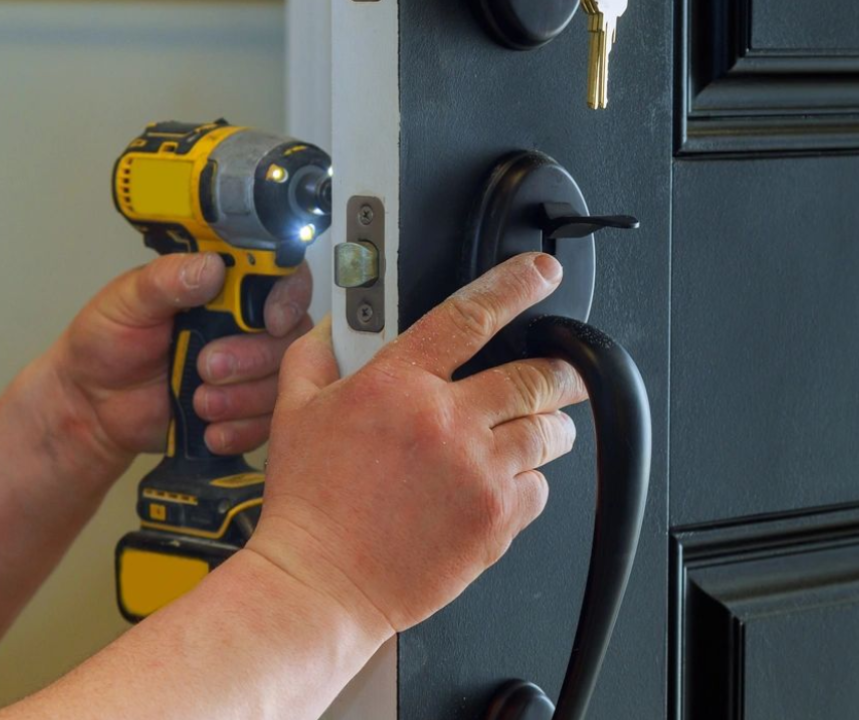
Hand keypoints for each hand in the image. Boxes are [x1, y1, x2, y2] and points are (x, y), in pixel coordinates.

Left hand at [44, 252, 314, 463]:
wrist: (92, 407)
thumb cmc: (105, 345)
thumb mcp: (126, 302)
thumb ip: (166, 280)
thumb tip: (210, 267)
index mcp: (224, 287)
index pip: (282, 278)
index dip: (288, 298)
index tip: (270, 320)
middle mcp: (246, 324)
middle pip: (290, 336)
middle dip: (252, 358)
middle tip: (206, 367)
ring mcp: (250, 368)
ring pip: (282, 380)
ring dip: (244, 398)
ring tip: (200, 402)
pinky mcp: (246, 409)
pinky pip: (269, 421)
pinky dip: (241, 429)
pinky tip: (210, 429)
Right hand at [248, 252, 586, 635]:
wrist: (319, 583)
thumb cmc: (308, 505)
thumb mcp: (293, 413)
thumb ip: (316, 355)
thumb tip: (335, 325)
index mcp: (398, 383)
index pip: (470, 315)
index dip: (515, 286)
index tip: (541, 274)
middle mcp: (446, 421)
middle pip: (533, 375)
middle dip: (560, 370)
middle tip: (564, 372)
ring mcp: (477, 471)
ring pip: (548, 431)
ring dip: (551, 424)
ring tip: (538, 430)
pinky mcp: (495, 520)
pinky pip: (541, 487)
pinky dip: (532, 481)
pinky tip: (505, 483)